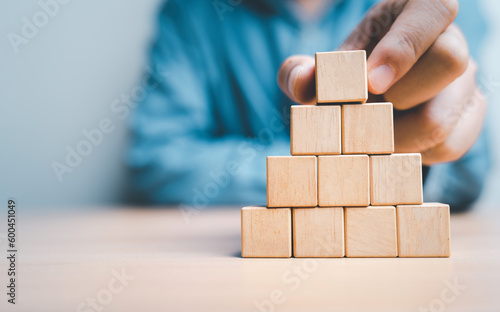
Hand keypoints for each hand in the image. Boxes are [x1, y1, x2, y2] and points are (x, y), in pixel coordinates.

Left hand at [277, 0, 486, 164]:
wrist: (376, 95)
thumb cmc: (353, 71)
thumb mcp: (327, 66)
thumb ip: (302, 72)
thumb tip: (300, 84)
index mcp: (420, 12)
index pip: (434, 10)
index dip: (403, 47)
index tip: (369, 82)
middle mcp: (453, 42)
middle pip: (448, 62)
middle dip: (396, 97)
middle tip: (361, 111)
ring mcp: (465, 83)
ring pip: (442, 117)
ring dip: (392, 137)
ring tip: (364, 137)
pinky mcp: (468, 118)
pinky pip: (448, 146)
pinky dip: (410, 153)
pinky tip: (387, 146)